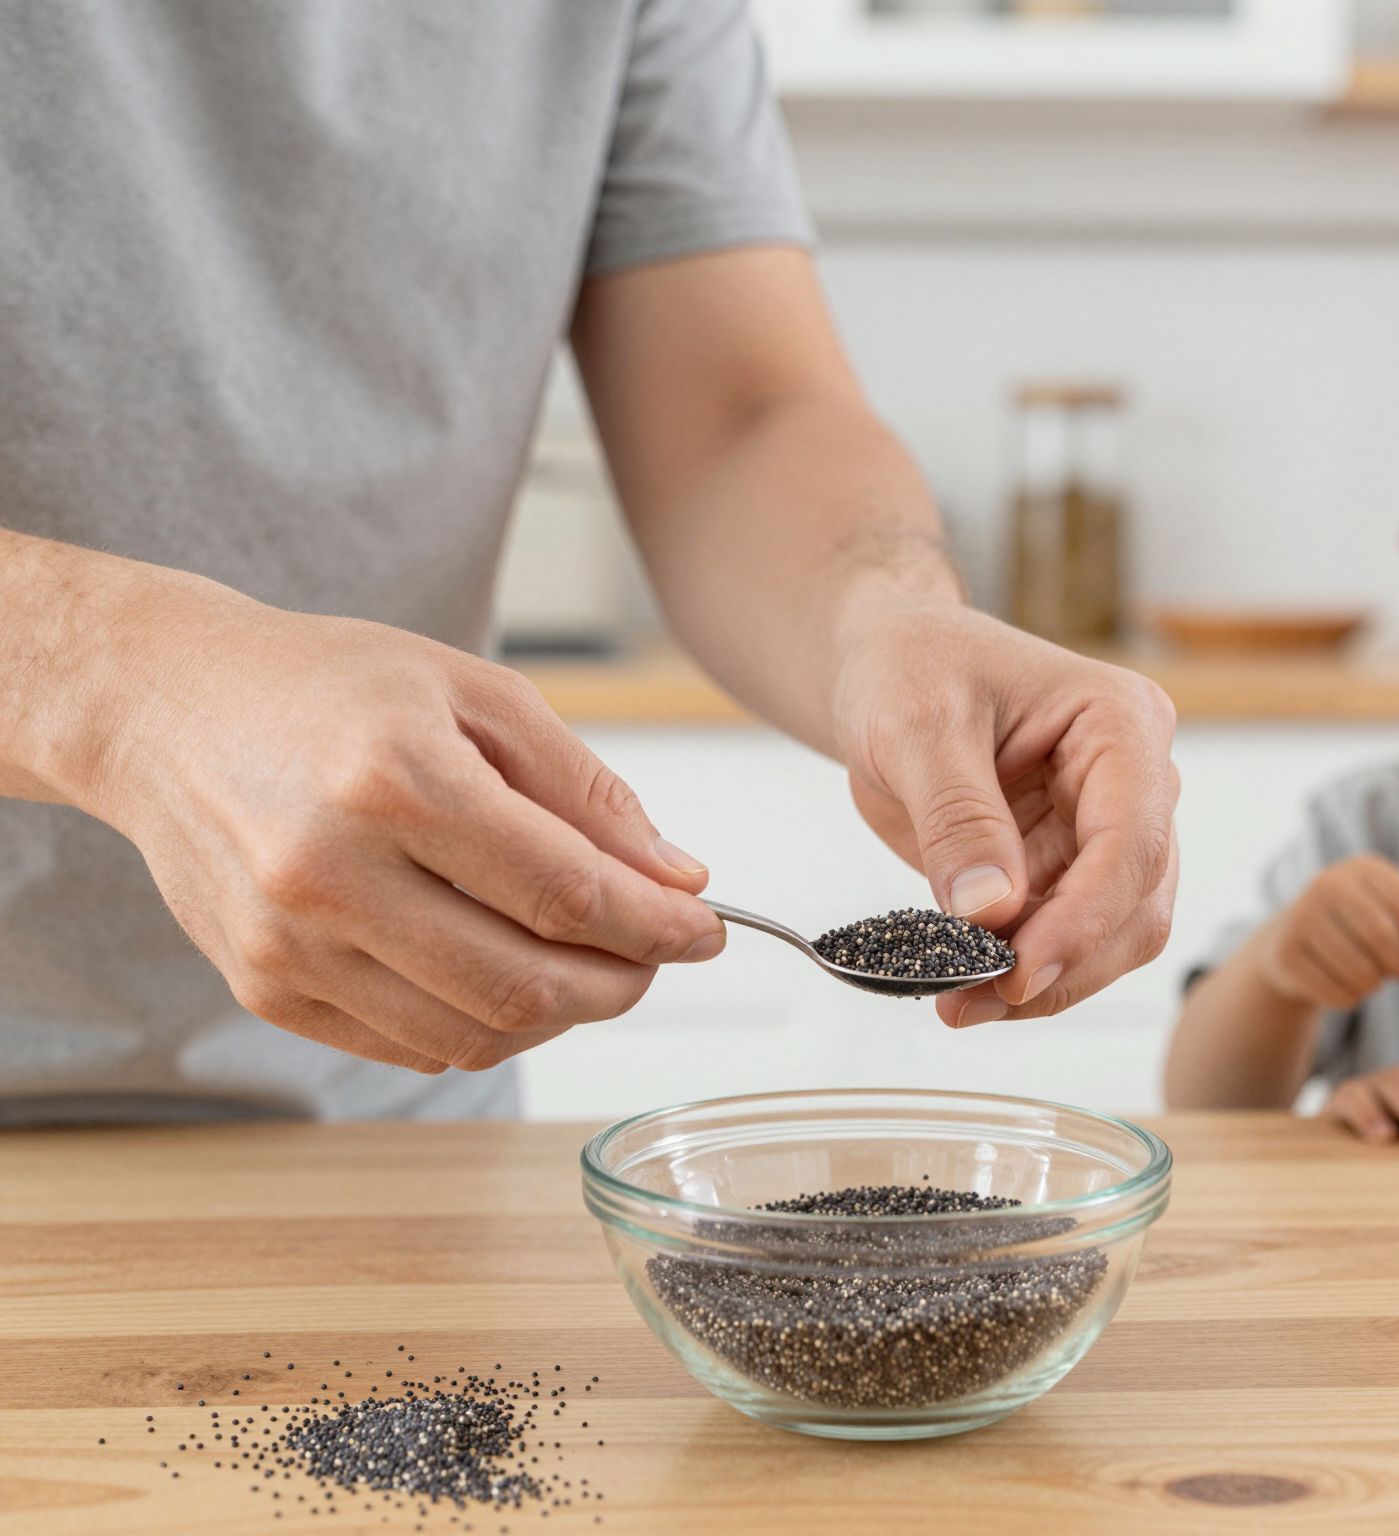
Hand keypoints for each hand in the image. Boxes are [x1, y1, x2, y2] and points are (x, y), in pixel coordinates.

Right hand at [82, 576, 723, 1072]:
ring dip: (559, 1016)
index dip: (656, 926)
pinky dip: (483, 1027)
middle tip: (656, 955)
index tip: (705, 930)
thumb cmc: (329, 686)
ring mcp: (288, 942)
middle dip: (622, 983)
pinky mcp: (262, 986)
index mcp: (396, 779)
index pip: (566, 892)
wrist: (163, 706)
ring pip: (472, 1034)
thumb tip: (676, 878)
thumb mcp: (477, 694)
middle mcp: (330, 871)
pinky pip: (408, 1046)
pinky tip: (506, 976)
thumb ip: (586, 790)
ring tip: (588, 965)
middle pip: (525, 983)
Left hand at [831, 600, 1178, 1026]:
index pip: (1131, 841)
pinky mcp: (1067, 869)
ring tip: (959, 1003)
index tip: (1017, 972)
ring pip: (1112, 938)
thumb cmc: (912, 664)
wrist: (889, 663)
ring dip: (1044, 984)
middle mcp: (1135, 781)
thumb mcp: (917, 724)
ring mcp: (1106, 830)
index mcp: (1122, 723)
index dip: (1083, 919)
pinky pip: (1064, 940)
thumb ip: (958, 816)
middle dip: (1064, 964)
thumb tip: (991, 910)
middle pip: (1138, 904)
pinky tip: (962, 986)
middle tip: (975, 1001)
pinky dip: (1020, 974)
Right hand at [1261, 855, 1398, 1008]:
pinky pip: (1335, 992)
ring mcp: (1300, 917)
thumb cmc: (1361, 931)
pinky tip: (1342, 985)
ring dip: (1375, 986)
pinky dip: (1349, 999)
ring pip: (1360, 970)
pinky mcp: (1285, 953)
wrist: (1290, 940)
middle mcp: (1327, 884)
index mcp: (1362, 869)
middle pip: (1382, 936)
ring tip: (1369, 978)